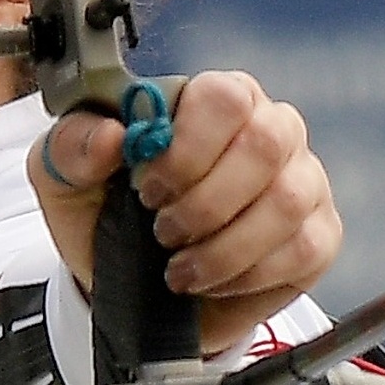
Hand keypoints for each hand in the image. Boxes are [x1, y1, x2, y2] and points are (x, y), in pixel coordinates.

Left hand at [27, 71, 342, 355]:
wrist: (130, 287)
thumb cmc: (107, 215)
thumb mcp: (65, 178)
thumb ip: (72, 146)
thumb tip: (110, 138)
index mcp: (212, 100)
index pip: (224, 97)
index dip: (188, 148)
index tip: (147, 190)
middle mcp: (269, 129)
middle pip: (265, 144)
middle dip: (206, 203)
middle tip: (164, 234)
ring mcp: (302, 180)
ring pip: (288, 202)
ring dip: (225, 247)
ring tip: (180, 270)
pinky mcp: (319, 234)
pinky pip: (305, 249)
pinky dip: (249, 275)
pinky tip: (214, 282)